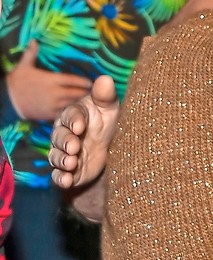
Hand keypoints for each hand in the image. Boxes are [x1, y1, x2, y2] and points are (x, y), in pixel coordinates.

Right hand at [7, 42, 92, 120]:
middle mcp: (56, 93)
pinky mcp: (50, 115)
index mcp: (52, 80)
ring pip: (74, 104)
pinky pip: (66, 113)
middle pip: (77, 93)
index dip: (85, 82)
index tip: (92, 82)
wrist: (6, 102)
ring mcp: (53, 105)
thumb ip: (31, 53)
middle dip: (86, 92)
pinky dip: (73, 111)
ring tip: (89, 101)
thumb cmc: (16, 83)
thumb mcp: (23, 66)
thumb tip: (34, 40)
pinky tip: (78, 110)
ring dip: (81, 102)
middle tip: (94, 92)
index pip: (74, 80)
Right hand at [48, 75, 118, 190]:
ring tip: (71, 163)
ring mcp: (64, 153)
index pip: (70, 116)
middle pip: (59, 137)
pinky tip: (67, 181)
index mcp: (74, 116)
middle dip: (65, 142)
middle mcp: (64, 134)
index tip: (80, 126)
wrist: (110, 145)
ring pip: (56, 156)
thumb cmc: (107, 120)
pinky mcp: (67, 170)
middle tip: (74, 147)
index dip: (74, 121)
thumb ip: (105, 95)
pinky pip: (58, 175)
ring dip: (62, 160)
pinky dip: (61, 178)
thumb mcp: (109, 107)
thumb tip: (105, 78)